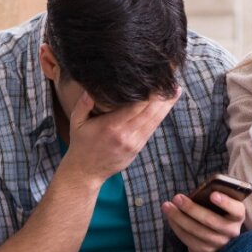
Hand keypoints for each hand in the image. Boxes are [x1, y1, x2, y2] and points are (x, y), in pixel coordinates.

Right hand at [62, 87, 179, 185]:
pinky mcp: (138, 148)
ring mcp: (134, 143)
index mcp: (111, 126)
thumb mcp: (76, 123)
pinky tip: (166, 106)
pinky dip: (160, 116)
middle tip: (171, 79)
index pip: (136, 106)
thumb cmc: (81, 144)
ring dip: (167, 105)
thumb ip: (83, 105)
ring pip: (155, 120)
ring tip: (176, 90)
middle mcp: (125, 135)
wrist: (86, 171)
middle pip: (150, 112)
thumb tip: (90, 89)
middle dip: (162, 95)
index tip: (156, 79)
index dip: (149, 93)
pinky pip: (152, 129)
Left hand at [162, 191, 245, 251]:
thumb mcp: (219, 205)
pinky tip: (169, 217)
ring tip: (167, 206)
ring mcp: (219, 244)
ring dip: (179, 217)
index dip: (225, 202)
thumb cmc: (215, 212)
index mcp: (238, 215)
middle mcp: (232, 231)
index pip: (236, 209)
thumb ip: (212, 197)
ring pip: (196, 231)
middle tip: (177, 197)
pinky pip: (189, 239)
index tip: (212, 194)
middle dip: (191, 208)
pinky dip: (177, 227)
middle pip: (211, 220)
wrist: (215, 237)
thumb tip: (193, 195)